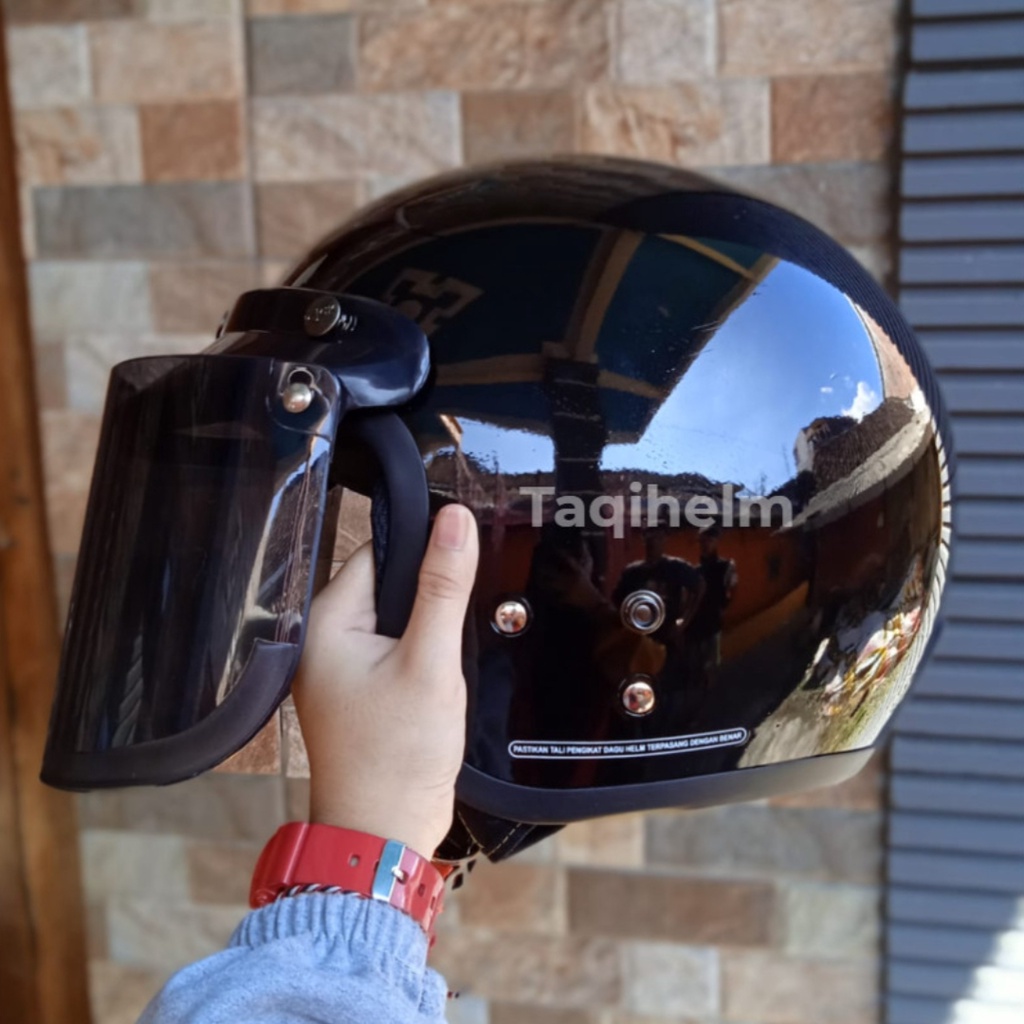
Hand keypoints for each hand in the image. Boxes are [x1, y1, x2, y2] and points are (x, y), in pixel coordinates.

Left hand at [292, 503, 478, 858]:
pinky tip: (432, 684)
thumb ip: (442, 586)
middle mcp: (321, 642)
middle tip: (446, 640)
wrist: (385, 833)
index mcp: (324, 624)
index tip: (455, 578)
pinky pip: (393, 651)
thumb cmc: (397, 756)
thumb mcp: (430, 661)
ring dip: (425, 633)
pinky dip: (419, 659)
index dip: (422, 559)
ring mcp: (337, 669)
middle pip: (386, 586)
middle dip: (427, 602)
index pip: (376, 553)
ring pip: (394, 620)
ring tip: (439, 667)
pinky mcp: (357, 692)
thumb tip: (453, 519)